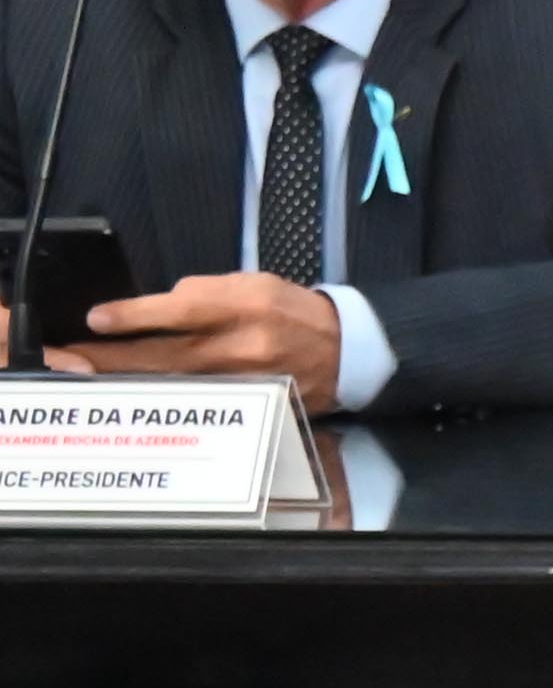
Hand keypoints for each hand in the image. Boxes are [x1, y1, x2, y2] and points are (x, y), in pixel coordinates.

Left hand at [67, 271, 340, 407]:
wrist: (345, 352)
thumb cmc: (292, 310)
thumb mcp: (253, 282)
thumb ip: (204, 293)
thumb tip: (155, 310)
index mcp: (247, 304)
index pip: (183, 309)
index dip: (135, 316)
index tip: (97, 319)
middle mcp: (245, 346)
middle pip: (166, 355)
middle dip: (113, 357)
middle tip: (70, 357)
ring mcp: (245, 382)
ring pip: (173, 383)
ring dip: (127, 379)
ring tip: (87, 374)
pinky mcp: (247, 404)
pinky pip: (195, 400)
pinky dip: (160, 396)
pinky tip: (132, 393)